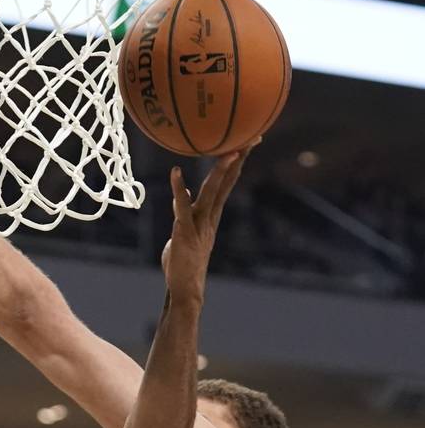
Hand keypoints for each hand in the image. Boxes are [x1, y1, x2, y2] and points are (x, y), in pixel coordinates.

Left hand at [161, 142, 257, 301]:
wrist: (185, 290)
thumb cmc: (183, 263)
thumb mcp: (183, 231)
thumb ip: (184, 213)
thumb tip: (183, 196)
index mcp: (211, 217)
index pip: (227, 185)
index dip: (236, 163)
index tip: (247, 142)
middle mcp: (209, 218)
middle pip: (226, 184)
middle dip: (237, 160)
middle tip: (251, 137)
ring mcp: (199, 226)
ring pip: (211, 194)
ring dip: (219, 173)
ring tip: (226, 151)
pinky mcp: (184, 233)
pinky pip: (182, 208)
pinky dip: (179, 189)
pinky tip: (175, 172)